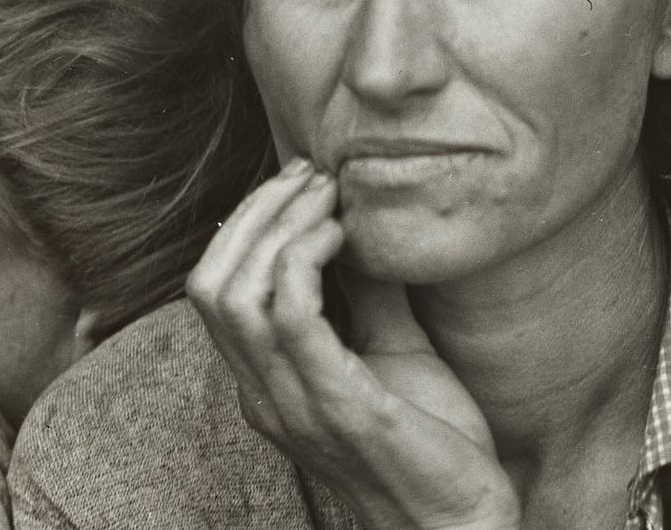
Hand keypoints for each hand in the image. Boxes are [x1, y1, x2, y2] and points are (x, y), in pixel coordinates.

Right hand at [186, 160, 517, 529]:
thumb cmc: (432, 442)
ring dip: (278, 226)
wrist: (461, 521)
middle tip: (311, 175)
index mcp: (267, 383)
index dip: (246, 224)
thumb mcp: (393, 349)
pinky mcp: (337, 406)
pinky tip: (343, 234)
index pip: (214, 290)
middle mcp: (263, 395)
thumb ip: (368, 294)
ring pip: (235, 294)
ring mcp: (293, 404)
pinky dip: (305, 259)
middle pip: (209, 283)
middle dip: (254, 213)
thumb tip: (364, 222)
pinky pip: (290, 317)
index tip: (300, 182)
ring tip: (328, 195)